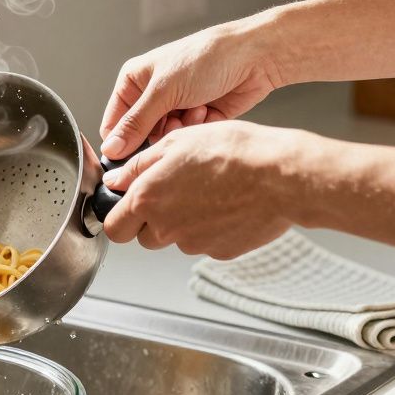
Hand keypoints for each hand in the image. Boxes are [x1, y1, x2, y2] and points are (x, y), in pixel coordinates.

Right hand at [100, 17, 284, 158]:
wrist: (254, 57)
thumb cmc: (208, 58)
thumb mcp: (163, 91)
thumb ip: (135, 123)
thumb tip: (111, 149)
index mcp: (135, 80)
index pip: (114, 123)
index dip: (121, 141)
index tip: (131, 153)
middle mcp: (153, 94)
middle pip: (141, 135)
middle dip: (158, 132)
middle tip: (172, 120)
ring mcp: (175, 106)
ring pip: (165, 139)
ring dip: (180, 129)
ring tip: (194, 109)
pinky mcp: (196, 117)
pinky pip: (186, 137)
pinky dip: (196, 128)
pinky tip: (207, 109)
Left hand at [100, 120, 320, 259]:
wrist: (280, 176)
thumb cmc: (234, 152)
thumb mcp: (177, 142)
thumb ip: (138, 165)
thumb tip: (115, 180)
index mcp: (148, 199)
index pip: (114, 226)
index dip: (119, 216)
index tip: (127, 208)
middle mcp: (166, 227)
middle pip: (143, 237)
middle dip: (150, 221)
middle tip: (173, 194)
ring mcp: (193, 244)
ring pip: (175, 239)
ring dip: (181, 223)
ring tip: (207, 193)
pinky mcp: (219, 252)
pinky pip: (204, 243)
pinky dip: (210, 228)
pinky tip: (226, 204)